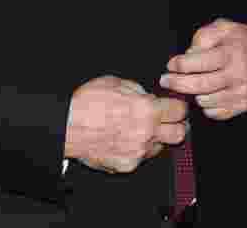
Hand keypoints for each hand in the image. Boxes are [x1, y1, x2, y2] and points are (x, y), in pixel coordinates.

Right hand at [64, 75, 187, 173]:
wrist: (67, 125)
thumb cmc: (85, 103)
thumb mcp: (113, 82)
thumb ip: (137, 90)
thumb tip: (148, 96)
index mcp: (145, 109)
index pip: (179, 110)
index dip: (178, 106)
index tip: (175, 106)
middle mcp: (146, 133)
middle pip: (179, 134)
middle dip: (176, 126)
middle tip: (167, 121)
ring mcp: (138, 152)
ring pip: (160, 147)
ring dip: (154, 139)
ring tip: (137, 130)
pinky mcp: (128, 165)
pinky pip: (140, 158)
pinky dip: (136, 150)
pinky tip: (122, 140)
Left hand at [159, 19, 246, 120]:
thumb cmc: (246, 41)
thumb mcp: (225, 28)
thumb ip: (203, 37)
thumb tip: (188, 55)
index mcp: (230, 54)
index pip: (196, 63)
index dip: (178, 64)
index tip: (170, 64)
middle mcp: (237, 76)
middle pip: (197, 86)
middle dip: (176, 83)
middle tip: (165, 80)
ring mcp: (241, 93)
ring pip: (204, 101)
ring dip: (192, 94)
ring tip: (190, 84)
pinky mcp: (244, 106)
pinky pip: (216, 113)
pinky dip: (206, 105)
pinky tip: (205, 94)